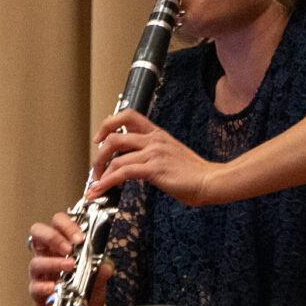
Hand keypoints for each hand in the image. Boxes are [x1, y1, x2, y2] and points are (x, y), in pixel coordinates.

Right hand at [27, 212, 110, 305]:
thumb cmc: (86, 291)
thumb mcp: (98, 279)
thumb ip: (101, 272)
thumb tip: (105, 267)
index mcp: (61, 243)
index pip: (58, 223)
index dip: (67, 225)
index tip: (80, 237)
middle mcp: (47, 254)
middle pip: (38, 233)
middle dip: (53, 237)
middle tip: (69, 248)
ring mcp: (40, 272)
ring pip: (36, 261)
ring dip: (54, 263)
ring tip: (70, 267)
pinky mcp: (37, 290)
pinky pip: (35, 286)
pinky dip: (44, 286)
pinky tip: (54, 287)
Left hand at [87, 109, 221, 206]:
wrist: (211, 181)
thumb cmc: (193, 172)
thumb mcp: (170, 154)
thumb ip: (151, 153)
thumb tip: (131, 161)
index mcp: (157, 134)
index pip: (127, 116)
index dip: (108, 124)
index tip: (99, 138)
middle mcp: (154, 140)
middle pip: (114, 138)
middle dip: (98, 156)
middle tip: (95, 170)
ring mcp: (154, 153)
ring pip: (116, 158)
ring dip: (100, 174)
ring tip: (95, 187)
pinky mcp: (154, 169)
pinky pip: (123, 172)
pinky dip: (107, 182)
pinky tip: (102, 189)